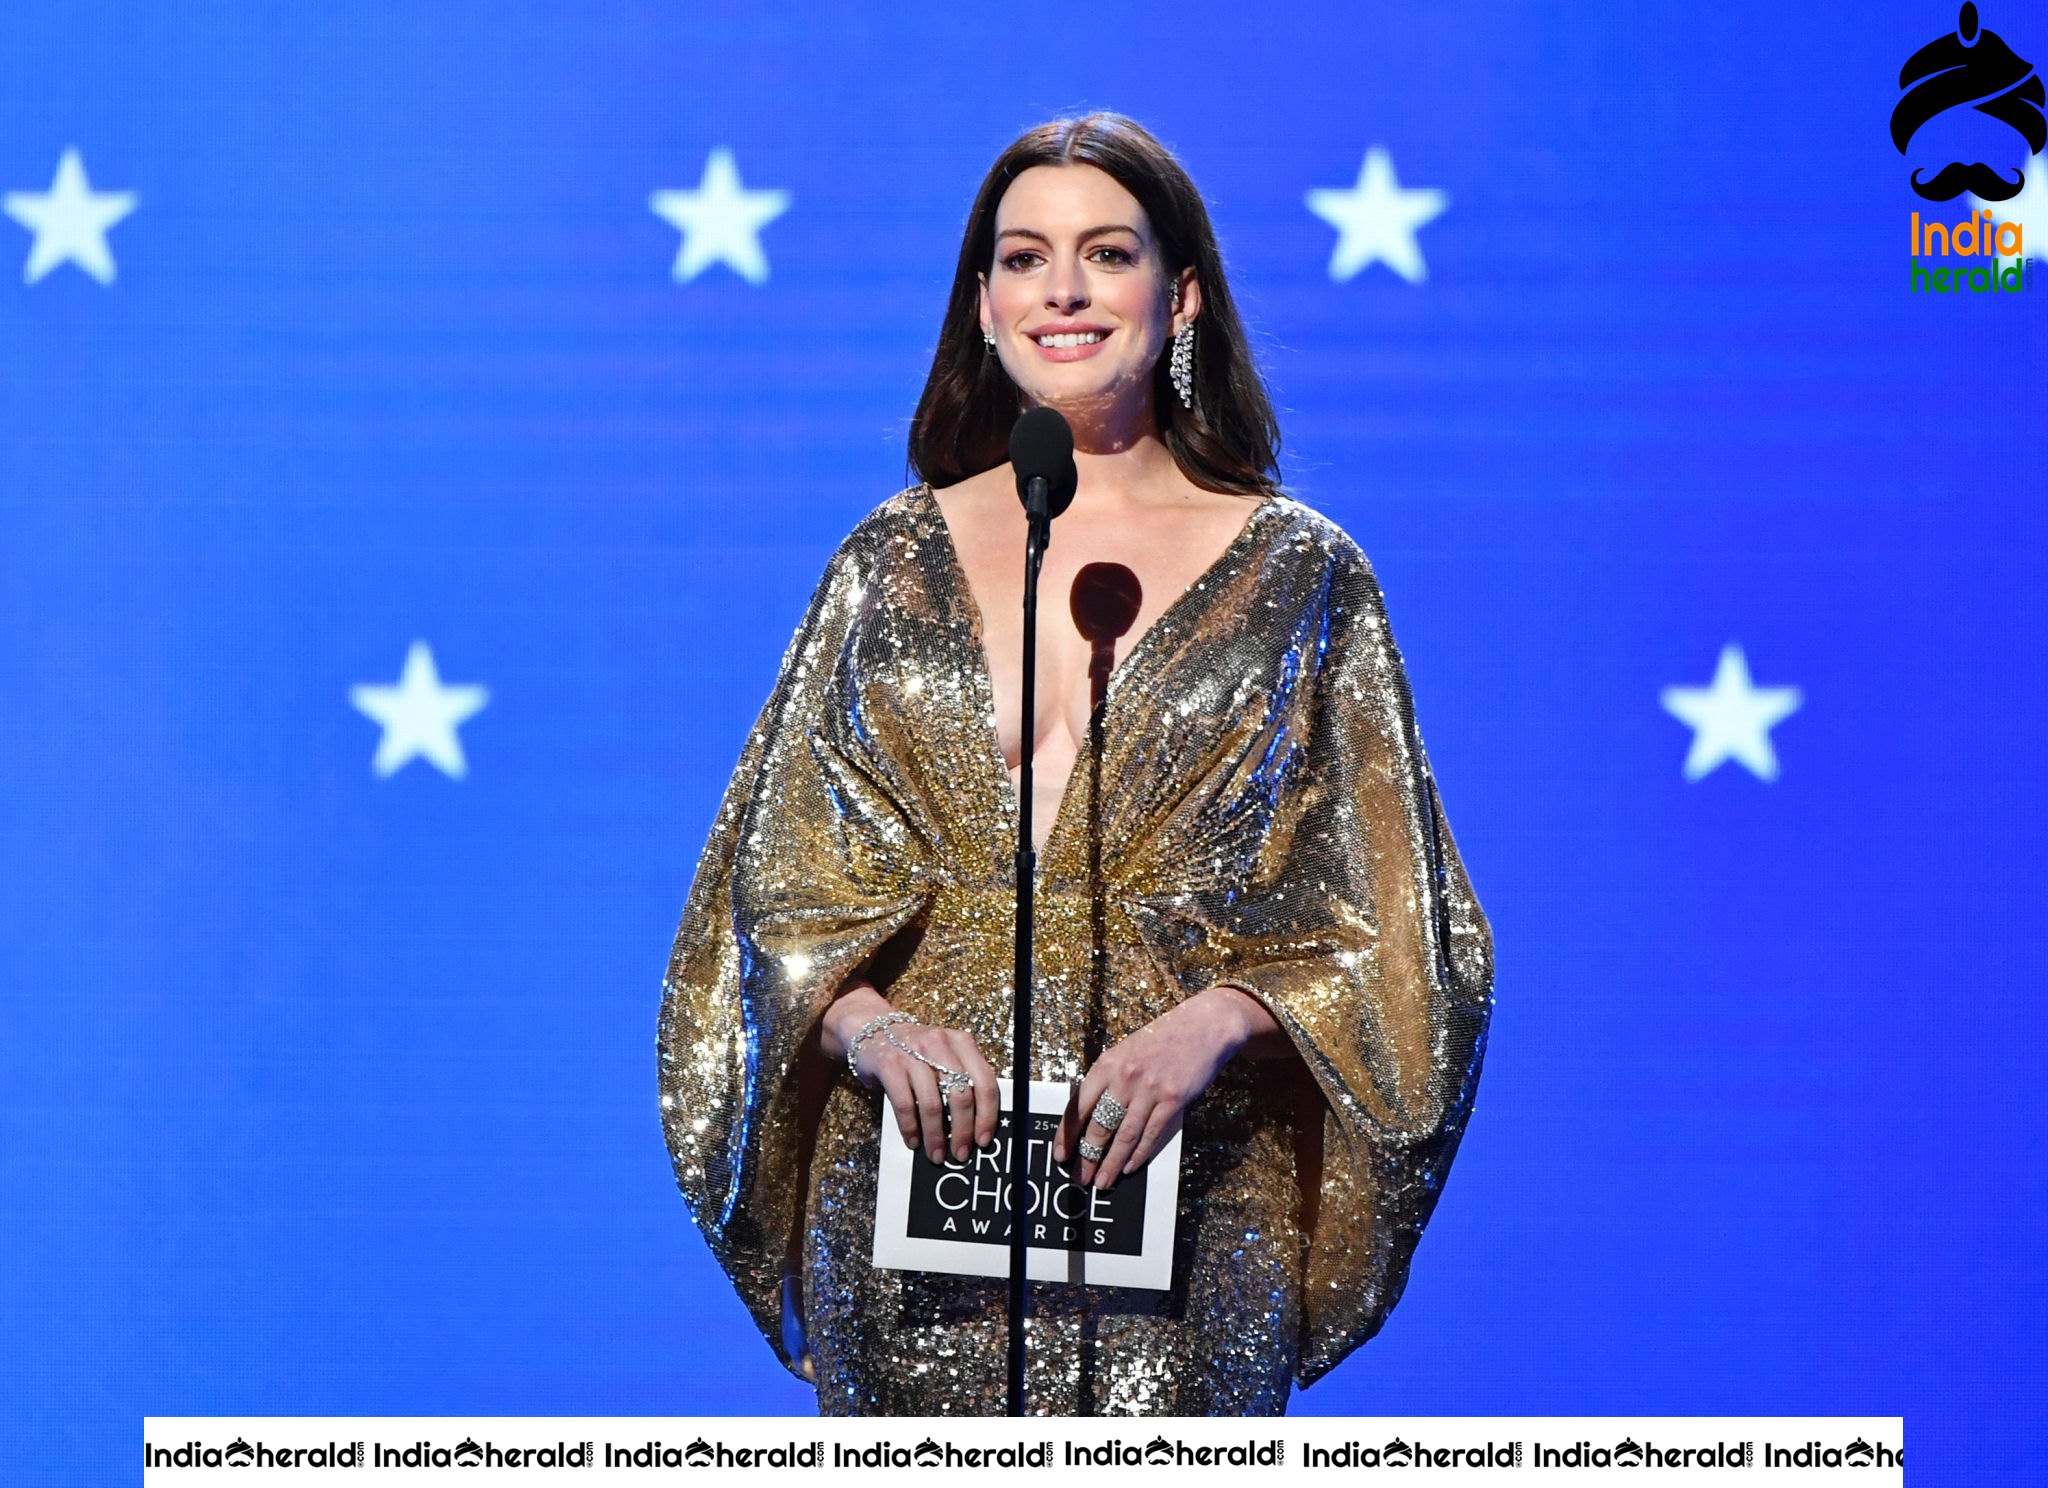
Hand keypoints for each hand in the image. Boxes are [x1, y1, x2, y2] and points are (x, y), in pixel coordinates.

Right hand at [822, 985, 998, 1163]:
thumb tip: (975, 1127)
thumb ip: (962, 1080)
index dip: (987, 1115)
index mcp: (962, 1043)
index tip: (984, 1140)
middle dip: (962, 1131)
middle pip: (961, 1095)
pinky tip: (912, 1141)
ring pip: (933, 1104)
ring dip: (935, 1136)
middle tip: (960, 1154)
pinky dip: (910, 1128)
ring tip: (935, 1154)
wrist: (873, 1030)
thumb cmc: (916, 1052)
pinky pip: (904, 1104)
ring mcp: (913, 1053)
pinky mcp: (889, 1064)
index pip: (985, 1082)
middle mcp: (940, 1044)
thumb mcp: (945, 1056)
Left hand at [1055, 985, 1278, 1188]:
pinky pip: (1151, 1134)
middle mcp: (1125, 1077)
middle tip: (1080, 1177)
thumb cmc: (1162, 1039)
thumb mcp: (1125, 1052)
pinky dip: (1139, 1154)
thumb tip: (1090, 1115)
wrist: (1203, 1027)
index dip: (1067, 1134)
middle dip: (1087, 1157)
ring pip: (1124, 1136)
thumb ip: (1108, 1080)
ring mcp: (1149, 1089)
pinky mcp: (1173, 1100)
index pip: (1078, 1105)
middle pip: (1099, 1125)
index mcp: (1107, 1064)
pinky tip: (1129, 1167)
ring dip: (1111, 1163)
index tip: (1061, 1154)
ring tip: (1102, 1181)